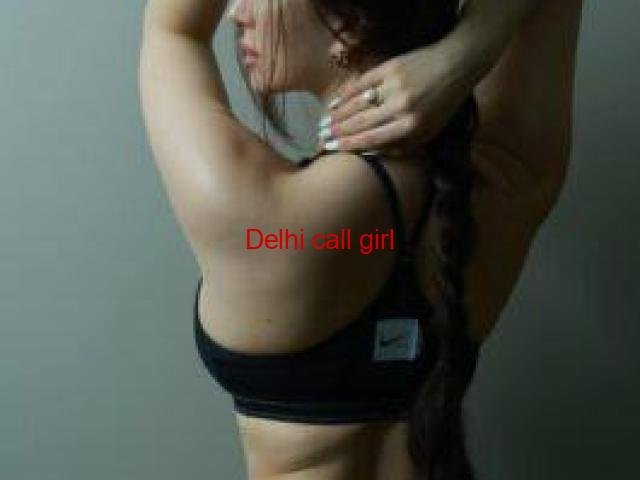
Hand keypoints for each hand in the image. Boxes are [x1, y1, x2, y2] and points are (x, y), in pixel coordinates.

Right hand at [320, 44, 473, 152]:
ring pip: (357, 104)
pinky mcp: (389, 67)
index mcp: (411, 126)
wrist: (456, 66)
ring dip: (337, 115)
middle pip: (359, 123)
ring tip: (322, 124)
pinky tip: (333, 102)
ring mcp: (393, 85)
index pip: (371, 139)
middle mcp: (401, 107)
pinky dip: (345, 94)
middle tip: (320, 138)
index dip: (347, 146)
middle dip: (337, 132)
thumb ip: (401, 146)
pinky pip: (361, 83)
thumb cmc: (442, 105)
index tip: (329, 150)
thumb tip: (370, 154)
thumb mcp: (428, 133)